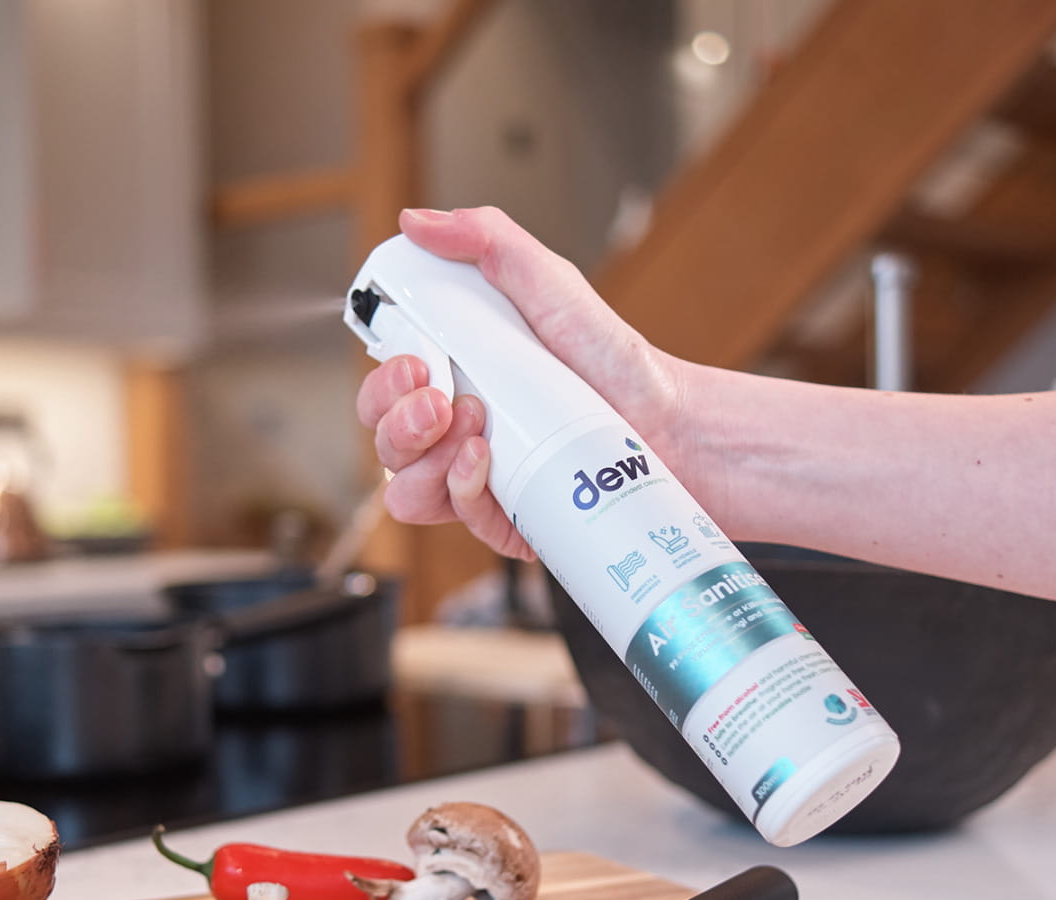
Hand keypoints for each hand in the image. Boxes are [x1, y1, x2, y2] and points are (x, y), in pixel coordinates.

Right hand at [357, 206, 687, 559]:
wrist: (673, 424)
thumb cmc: (614, 362)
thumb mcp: (550, 284)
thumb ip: (487, 241)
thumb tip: (418, 222)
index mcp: (459, 379)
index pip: (387, 391)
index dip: (383, 381)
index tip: (411, 360)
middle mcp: (460, 434)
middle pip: (385, 440)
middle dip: (395, 419)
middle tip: (436, 395)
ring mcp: (482, 482)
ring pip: (406, 491)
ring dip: (422, 458)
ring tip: (472, 423)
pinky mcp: (507, 522)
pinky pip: (457, 519)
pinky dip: (461, 488)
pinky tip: (488, 459)